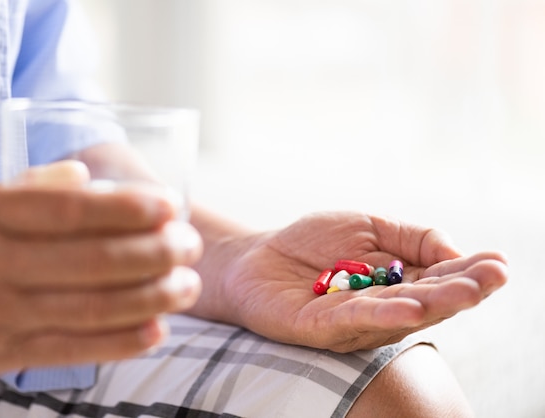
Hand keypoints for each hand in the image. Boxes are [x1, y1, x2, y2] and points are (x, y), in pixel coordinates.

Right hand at [0, 162, 202, 384]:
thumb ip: (30, 186)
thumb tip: (85, 175)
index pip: (69, 209)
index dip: (127, 208)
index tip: (169, 206)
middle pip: (91, 260)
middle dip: (153, 253)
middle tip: (189, 246)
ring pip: (89, 308)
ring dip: (149, 298)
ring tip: (187, 287)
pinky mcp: (0, 353)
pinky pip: (70, 349)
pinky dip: (119, 342)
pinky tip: (156, 331)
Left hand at [194, 211, 506, 351]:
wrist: (256, 258)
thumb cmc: (312, 245)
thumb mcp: (368, 227)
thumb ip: (411, 237)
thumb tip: (455, 251)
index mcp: (396, 285)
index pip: (438, 280)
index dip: (468, 273)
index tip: (498, 262)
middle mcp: (381, 309)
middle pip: (427, 302)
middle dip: (462, 289)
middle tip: (495, 276)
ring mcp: (352, 321)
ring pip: (398, 314)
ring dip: (434, 303)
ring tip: (467, 291)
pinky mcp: (320, 327)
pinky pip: (354, 320)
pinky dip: (384, 314)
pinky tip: (410, 308)